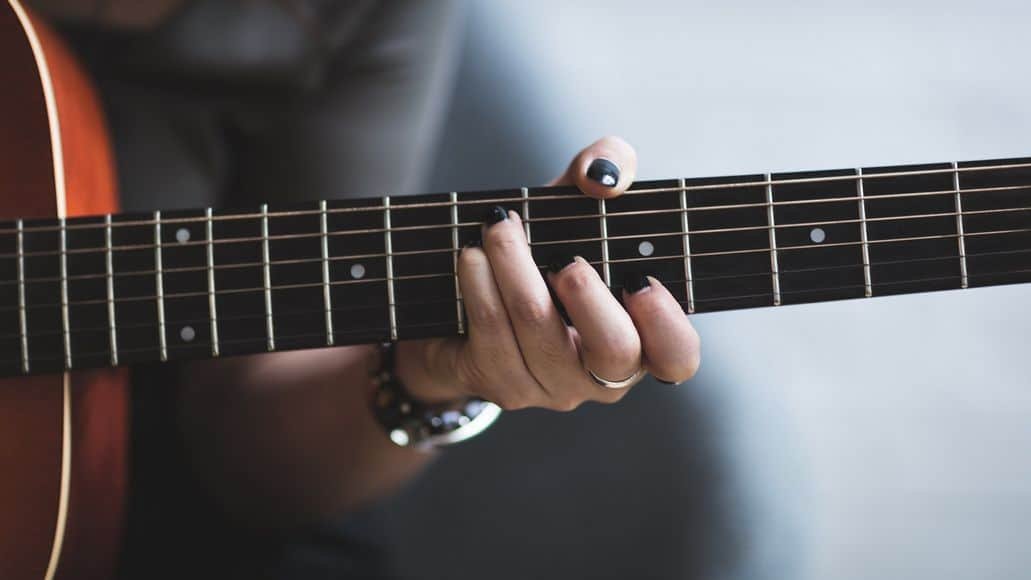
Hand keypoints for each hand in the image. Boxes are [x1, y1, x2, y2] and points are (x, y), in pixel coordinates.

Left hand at [396, 137, 700, 410]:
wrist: (465, 302)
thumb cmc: (543, 252)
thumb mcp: (579, 204)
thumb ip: (606, 167)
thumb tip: (602, 174)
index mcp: (640, 338)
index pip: (677, 356)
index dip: (667, 325)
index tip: (640, 282)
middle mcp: (603, 374)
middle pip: (614, 352)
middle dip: (589, 298)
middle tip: (567, 260)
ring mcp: (552, 386)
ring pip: (539, 333)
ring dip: (516, 268)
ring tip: (498, 227)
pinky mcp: (503, 384)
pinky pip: (493, 333)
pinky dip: (481, 285)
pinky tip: (473, 255)